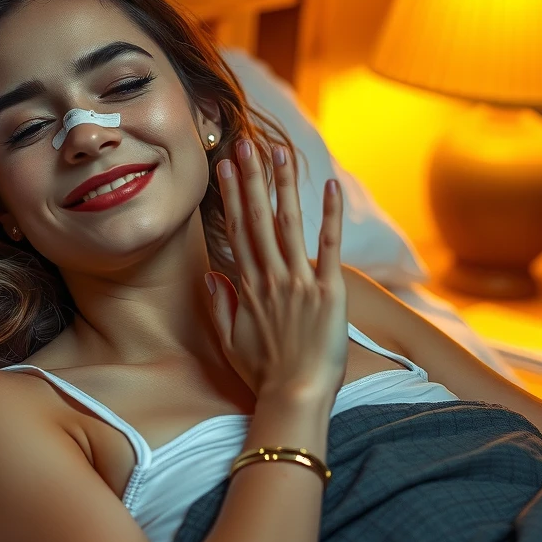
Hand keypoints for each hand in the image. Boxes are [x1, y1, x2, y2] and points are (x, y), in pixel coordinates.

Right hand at [204, 140, 347, 412]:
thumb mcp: (230, 341)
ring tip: (278, 153)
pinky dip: (329, 216)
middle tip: (245, 144)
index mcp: (249, 288)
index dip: (232, 196)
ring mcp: (300, 283)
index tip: (225, 167)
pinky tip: (329, 186)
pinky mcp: (329, 292)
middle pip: (258, 219)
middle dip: (252, 179)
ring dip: (283, 186)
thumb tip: (211, 274)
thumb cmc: (264, 375)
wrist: (295, 397)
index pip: (237, 231)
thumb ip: (220, 305)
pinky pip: (329, 247)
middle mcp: (271, 278)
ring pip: (289, 224)